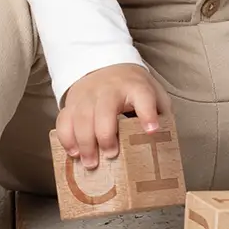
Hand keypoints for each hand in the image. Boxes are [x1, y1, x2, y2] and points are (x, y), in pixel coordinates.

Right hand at [54, 63, 173, 169]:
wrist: (106, 66)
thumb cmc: (133, 87)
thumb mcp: (153, 93)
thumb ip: (160, 113)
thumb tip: (164, 141)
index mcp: (135, 87)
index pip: (143, 98)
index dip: (148, 113)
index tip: (152, 130)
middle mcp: (109, 89)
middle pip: (104, 111)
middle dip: (105, 135)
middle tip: (110, 155)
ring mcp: (87, 95)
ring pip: (81, 117)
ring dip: (84, 142)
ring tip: (90, 163)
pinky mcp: (72, 102)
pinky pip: (64, 119)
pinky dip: (66, 137)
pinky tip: (73, 152)